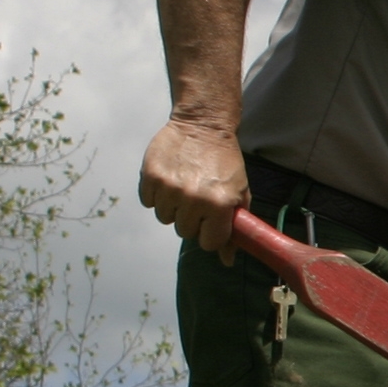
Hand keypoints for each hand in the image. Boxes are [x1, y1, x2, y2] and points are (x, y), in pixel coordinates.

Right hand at [140, 117, 248, 257]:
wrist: (204, 125)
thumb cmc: (225, 163)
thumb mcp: (239, 193)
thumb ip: (235, 228)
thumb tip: (227, 261)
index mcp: (219, 205)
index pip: (209, 243)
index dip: (210, 233)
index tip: (211, 221)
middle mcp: (194, 199)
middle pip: (185, 232)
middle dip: (192, 220)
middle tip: (198, 198)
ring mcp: (170, 188)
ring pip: (165, 218)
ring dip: (173, 207)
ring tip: (184, 185)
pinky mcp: (150, 177)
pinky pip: (148, 202)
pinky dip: (157, 194)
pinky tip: (170, 178)